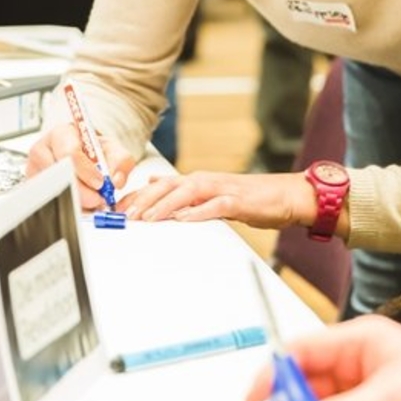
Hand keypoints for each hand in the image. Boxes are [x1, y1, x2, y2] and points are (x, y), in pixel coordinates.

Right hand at [25, 123, 136, 210]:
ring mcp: (34, 171)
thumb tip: (116, 180)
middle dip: (80, 192)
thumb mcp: (112, 150)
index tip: (99, 183)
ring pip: (52, 192)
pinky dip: (66, 209)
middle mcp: (42, 150)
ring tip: (90, 203)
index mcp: (61, 134)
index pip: (69, 153)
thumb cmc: (93, 153)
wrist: (82, 159)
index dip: (85, 170)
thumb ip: (121, 161)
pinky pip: (47, 202)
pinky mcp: (32, 188)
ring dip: (74, 202)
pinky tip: (79, 206)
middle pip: (57, 174)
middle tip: (97, 201)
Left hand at [122, 169, 309, 227]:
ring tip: (148, 218)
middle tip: (125, 216)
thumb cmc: (247, 198)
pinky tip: (184, 220)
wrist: (283, 195)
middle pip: (169, 186)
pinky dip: (199, 212)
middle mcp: (205, 181)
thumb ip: (182, 189)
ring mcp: (221, 189)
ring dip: (166, 205)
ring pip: (188, 193)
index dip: (138, 196)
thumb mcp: (209, 192)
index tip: (117, 210)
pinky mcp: (238, 201)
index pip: (160, 185)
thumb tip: (154, 181)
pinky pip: (216, 206)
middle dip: (144, 200)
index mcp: (196, 180)